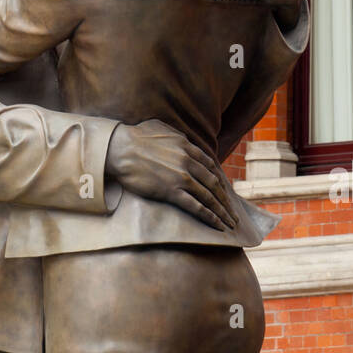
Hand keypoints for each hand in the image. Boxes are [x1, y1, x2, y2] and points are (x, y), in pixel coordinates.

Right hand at [104, 119, 237, 231]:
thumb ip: (175, 134)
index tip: (223, 190)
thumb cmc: (134, 137)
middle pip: (213, 183)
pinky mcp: (171, 191)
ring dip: (222, 211)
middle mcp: (188, 162)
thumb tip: (182, 138)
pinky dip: (210, 217)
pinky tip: (217, 225)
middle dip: (226, 200)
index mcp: (186, 146)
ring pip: (209, 196)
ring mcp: (181, 177)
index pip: (209, 165)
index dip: (219, 179)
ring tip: (230, 222)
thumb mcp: (160, 127)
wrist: (119, 149)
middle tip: (233, 212)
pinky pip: (196, 206)